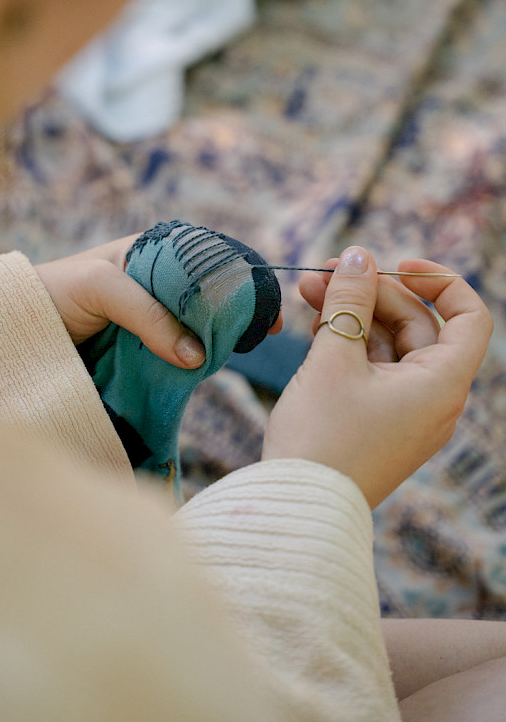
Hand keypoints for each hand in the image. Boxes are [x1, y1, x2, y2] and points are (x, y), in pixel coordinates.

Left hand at [36, 234, 282, 368]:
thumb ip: (148, 312)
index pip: (207, 257)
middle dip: (237, 310)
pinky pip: (178, 356)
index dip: (239, 274)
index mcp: (151, 254)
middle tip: (265, 330)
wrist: (9, 334)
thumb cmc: (52, 294)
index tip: (264, 299)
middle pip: (209, 296)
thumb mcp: (102, 285)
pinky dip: (197, 362)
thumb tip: (196, 355)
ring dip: (220, 339)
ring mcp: (151, 322)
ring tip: (245, 348)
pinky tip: (212, 367)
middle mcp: (157, 286)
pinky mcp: (142, 354)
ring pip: (198, 328)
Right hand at [262, 246, 492, 508]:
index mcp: (441, 384)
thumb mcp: (332, 359)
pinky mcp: (379, 421)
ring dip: (352, 315)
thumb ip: (349, 301)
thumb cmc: (321, 438)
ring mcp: (406, 412)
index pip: (468, 317)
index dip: (438, 282)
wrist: (297, 508)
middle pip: (416, 325)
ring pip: (388, 345)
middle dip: (371, 293)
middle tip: (322, 273)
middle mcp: (433, 398)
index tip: (396, 265)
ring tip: (307, 292)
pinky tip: (314, 325)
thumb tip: (358, 257)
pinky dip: (348, 344)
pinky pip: (373, 369)